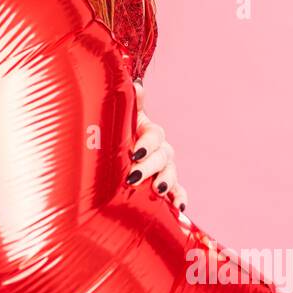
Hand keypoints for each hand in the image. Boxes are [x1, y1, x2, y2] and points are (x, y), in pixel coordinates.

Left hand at [126, 82, 187, 213]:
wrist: (114, 158)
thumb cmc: (117, 136)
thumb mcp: (122, 121)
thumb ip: (130, 105)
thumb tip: (135, 84)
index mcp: (148, 133)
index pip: (154, 135)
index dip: (147, 143)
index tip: (136, 152)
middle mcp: (159, 150)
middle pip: (162, 156)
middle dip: (149, 167)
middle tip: (133, 176)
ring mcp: (164, 168)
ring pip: (170, 172)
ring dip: (166, 181)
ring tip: (158, 189)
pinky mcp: (166, 186)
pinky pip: (178, 191)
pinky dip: (179, 198)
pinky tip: (178, 207)